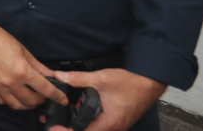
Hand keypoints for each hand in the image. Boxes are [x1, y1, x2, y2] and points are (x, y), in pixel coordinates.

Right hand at [0, 19, 66, 109]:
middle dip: (41, 100)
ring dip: (26, 104)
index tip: (61, 99)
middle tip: (42, 95)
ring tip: (29, 98)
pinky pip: (1, 101)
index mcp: (22, 70)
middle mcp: (10, 81)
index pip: (45, 89)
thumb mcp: (24, 51)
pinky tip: (13, 94)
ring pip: (17, 105)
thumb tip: (51, 76)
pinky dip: (10, 101)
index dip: (57, 96)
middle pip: (31, 101)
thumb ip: (38, 66)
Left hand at [48, 69, 165, 130]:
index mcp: (109, 122)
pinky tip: (78, 112)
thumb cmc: (131, 83)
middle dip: (69, 129)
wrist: (149, 83)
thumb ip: (78, 78)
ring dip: (78, 126)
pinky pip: (99, 126)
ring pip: (93, 130)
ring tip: (62, 118)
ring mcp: (115, 126)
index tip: (53, 127)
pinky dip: (87, 121)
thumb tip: (60, 77)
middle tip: (53, 122)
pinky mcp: (115, 121)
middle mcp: (113, 128)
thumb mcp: (101, 78)